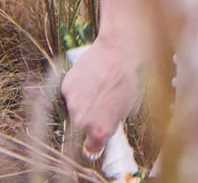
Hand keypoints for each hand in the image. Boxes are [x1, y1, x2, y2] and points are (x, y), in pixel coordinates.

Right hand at [60, 36, 139, 162]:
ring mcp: (72, 104)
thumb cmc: (131, 77)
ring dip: (84, 101)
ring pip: (76, 109)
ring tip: (99, 83)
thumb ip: (116, 119)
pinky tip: (91, 75)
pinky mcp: (66, 87)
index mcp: (101, 130)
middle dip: (92, 116)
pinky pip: (71, 93)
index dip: (96, 142)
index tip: (98, 137)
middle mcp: (83, 122)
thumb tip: (112, 120)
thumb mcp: (131, 106)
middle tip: (104, 99)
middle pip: (83, 126)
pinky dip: (79, 87)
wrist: (120, 50)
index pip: (92, 149)